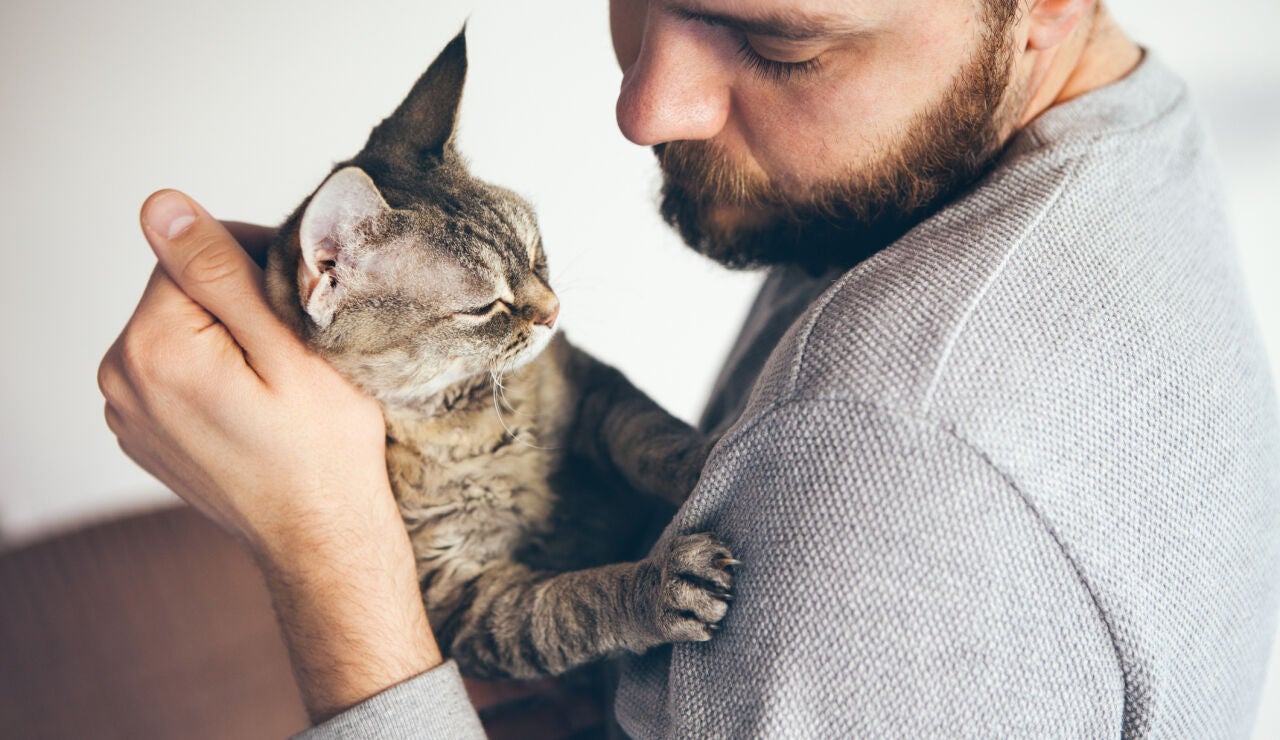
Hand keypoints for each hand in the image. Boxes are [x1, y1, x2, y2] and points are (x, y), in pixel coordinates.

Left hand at [98, 190, 441, 720]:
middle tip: (293, 354)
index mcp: (153, 346)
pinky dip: (213, 375)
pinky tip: (252, 410)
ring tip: (275, 387)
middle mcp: (119, 376)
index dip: (255, 265)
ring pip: (178, 330)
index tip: (299, 311)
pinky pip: (174, 371)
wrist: (321, 539)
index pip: (192, 250)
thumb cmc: (323, 448)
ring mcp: (125, 411)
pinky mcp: (142, 432)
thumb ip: (220, 272)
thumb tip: (159, 205)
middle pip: (180, 290)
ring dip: (225, 340)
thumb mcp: (290, 347)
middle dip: (236, 304)